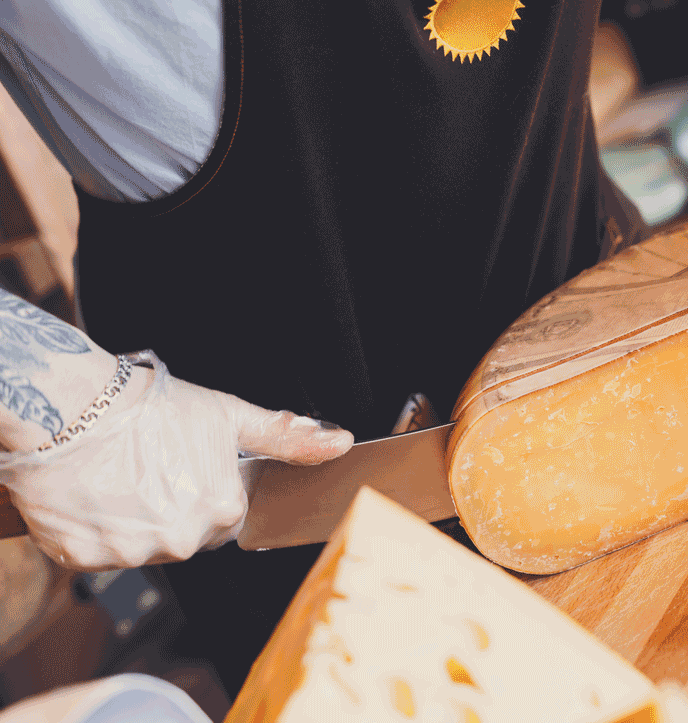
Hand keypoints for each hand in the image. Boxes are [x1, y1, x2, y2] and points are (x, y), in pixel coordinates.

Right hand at [0, 351, 352, 570]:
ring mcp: (131, 553)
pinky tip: (92, 494)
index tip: (184, 466)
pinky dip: (93, 530)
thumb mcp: (229, 415)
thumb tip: (340, 443)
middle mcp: (182, 540)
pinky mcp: (83, 557)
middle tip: (149, 468)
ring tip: (118, 478)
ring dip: (132, 522)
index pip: (226, 516)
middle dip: (172, 508)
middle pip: (185, 534)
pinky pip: (96, 552)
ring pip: (141, 546)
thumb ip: (287, 436)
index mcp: (222, 510)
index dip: (206, 489)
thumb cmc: (152, 407)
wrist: (70, 407)